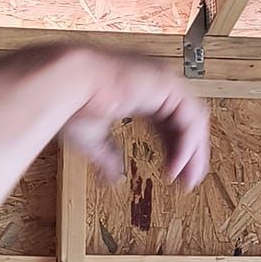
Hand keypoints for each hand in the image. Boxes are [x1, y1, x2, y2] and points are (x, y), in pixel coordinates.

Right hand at [60, 50, 210, 190]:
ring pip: (194, 120)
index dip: (174, 149)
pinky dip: (187, 144)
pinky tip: (177, 165)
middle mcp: (153, 83)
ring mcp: (162, 80)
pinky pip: (190, 118)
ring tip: (187, 179)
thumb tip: (114, 178)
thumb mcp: (94, 139)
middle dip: (189, 153)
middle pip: (185, 121)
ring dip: (193, 152)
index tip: (173, 172)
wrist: (66, 86)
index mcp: (138, 92)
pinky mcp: (167, 83)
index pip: (168, 123)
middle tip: (188, 181)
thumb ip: (109, 156)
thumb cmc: (72, 104)